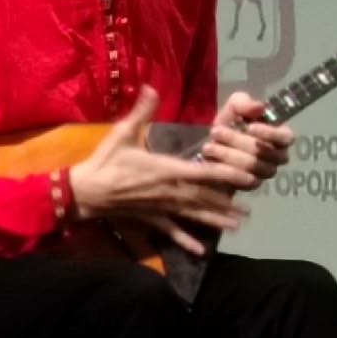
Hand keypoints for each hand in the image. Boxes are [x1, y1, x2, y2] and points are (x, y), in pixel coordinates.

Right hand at [69, 88, 249, 255]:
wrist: (85, 191)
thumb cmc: (105, 161)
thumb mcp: (122, 133)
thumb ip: (141, 112)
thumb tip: (151, 87)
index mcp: (166, 169)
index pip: (203, 172)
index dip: (227, 174)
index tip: (248, 176)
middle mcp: (169, 191)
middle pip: (204, 196)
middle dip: (228, 201)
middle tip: (250, 207)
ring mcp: (161, 207)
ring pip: (194, 214)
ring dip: (216, 220)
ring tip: (237, 225)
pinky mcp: (150, 218)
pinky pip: (171, 231)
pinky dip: (186, 241)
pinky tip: (200, 251)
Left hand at [203, 90, 290, 187]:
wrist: (212, 145)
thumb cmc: (231, 124)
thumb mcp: (233, 108)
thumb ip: (244, 103)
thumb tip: (258, 107)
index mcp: (279, 136)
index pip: (286, 137)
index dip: (270, 133)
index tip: (249, 127)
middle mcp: (277, 157)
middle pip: (265, 153)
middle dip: (238, 141)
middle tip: (215, 131)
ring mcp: (265, 173)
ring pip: (252, 166)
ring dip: (228, 155)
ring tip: (208, 146)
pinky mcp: (251, 185)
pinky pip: (243, 182)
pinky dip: (225, 171)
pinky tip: (211, 162)